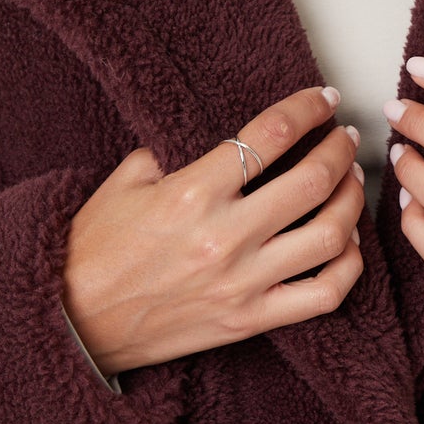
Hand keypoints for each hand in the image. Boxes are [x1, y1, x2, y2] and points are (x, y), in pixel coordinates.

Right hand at [61, 86, 365, 375]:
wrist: (72, 323)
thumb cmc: (95, 248)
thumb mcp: (127, 179)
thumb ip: (178, 151)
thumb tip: (230, 135)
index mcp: (192, 193)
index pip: (270, 135)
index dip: (307, 109)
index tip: (323, 99)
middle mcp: (224, 238)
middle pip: (312, 181)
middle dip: (340, 149)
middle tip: (345, 136)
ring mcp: (242, 284)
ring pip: (330, 236)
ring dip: (351, 200)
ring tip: (351, 180)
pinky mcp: (250, 321)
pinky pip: (324, 294)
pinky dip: (350, 265)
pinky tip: (348, 242)